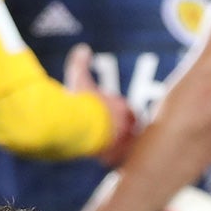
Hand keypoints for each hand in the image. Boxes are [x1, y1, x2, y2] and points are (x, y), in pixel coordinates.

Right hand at [64, 43, 135, 162]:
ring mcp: (122, 141)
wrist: (80, 124)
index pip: (126, 111)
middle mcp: (126, 124)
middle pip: (131, 129)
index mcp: (121, 107)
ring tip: (112, 151)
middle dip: (125, 131)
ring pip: (127, 146)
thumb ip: (80, 63)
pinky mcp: (114, 155)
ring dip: (120, 147)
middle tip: (115, 135)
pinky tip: (106, 162)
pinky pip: (118, 160)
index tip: (113, 117)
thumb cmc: (79, 102)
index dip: (121, 114)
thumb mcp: (79, 79)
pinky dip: (113, 161)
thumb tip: (82, 48)